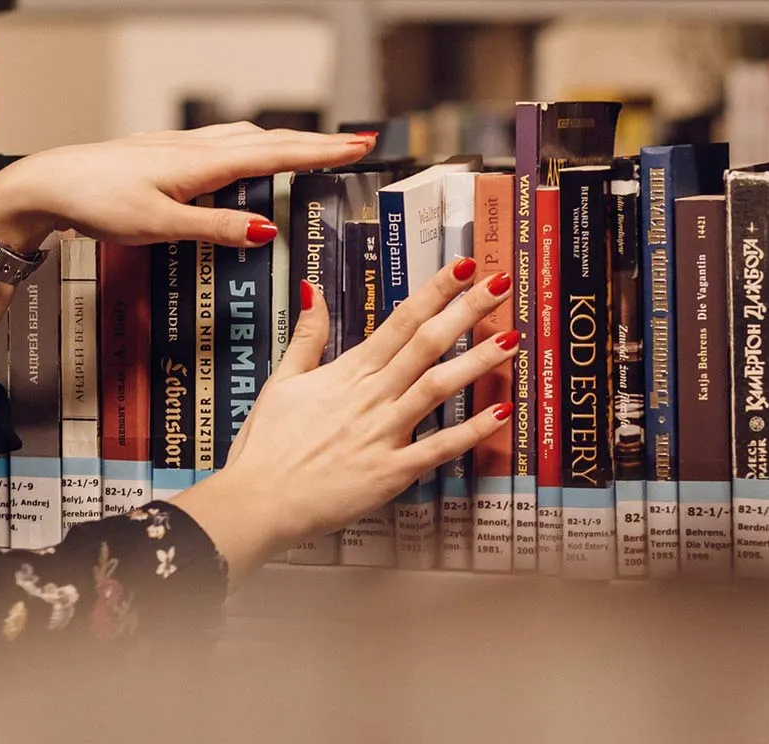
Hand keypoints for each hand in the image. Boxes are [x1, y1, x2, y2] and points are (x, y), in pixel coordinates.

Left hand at [0, 123, 377, 251]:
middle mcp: (194, 147)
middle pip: (267, 140)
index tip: (358, 146)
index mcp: (200, 162)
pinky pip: (221, 143)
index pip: (275, 153)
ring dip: (283, 141)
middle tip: (355, 144)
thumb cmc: (95, 202)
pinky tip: (244, 154)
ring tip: (312, 149)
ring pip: (244, 137)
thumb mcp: (158, 225)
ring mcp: (178, 147)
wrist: (48, 183)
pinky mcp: (162, 154)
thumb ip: (214, 228)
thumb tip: (267, 231)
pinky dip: (249, 145)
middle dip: (314, 143)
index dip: (320, 151)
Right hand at [173, 258, 515, 582]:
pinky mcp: (390, 472)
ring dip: (476, 362)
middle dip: (465, 311)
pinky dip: (469, 432)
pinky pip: (437, 449)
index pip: (398, 322)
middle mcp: (370, 397)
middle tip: (500, 283)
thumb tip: (311, 288)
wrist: (257, 500)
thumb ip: (307, 336)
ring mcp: (382, 434)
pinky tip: (500, 413)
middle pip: (425, 345)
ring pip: (437, 388)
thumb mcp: (282, 381)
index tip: (463, 268)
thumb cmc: (265, 445)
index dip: (434, 293)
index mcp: (346, 373)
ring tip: (512, 338)